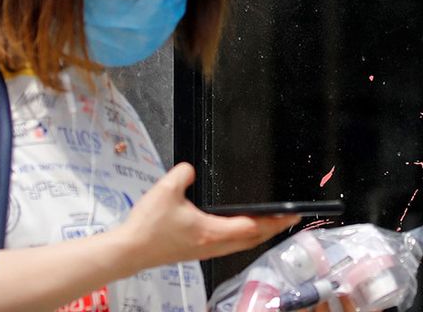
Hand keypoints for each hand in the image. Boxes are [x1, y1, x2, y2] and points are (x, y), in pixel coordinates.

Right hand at [111, 162, 299, 274]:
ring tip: (270, 224)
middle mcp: (213, 245)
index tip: (291, 215)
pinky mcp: (197, 252)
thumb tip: (192, 168)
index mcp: (212, 231)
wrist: (131, 250)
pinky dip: (243, 238)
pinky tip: (240, 230)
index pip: (252, 226)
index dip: (275, 221)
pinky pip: (230, 245)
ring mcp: (206, 251)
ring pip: (241, 245)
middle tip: (289, 219)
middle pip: (252, 239)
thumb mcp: (166, 189)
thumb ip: (183, 173)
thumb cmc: (148, 225)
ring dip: (259, 235)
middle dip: (273, 229)